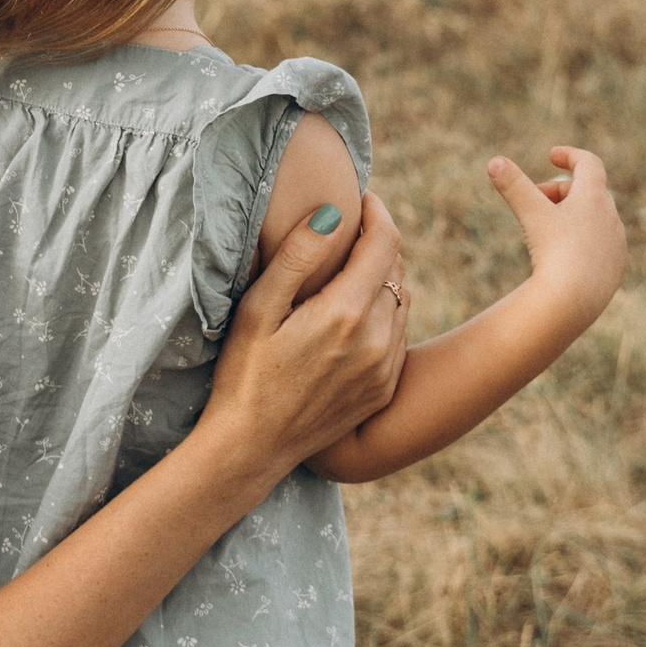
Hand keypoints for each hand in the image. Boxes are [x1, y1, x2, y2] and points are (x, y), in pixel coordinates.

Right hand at [194, 191, 409, 490]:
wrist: (252, 448)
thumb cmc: (245, 373)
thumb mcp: (257, 309)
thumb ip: (298, 256)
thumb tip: (335, 213)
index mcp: (346, 313)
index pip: (385, 242)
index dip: (378, 211)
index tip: (363, 198)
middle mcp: (377, 341)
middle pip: (395, 269)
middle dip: (376, 244)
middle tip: (347, 235)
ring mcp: (386, 369)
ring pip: (401, 301)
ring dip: (382, 281)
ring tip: (346, 276)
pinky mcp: (384, 390)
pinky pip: (398, 336)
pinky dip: (383, 317)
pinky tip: (350, 320)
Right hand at [487, 147, 625, 332]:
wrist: (574, 302)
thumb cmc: (553, 252)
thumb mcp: (530, 214)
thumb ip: (513, 186)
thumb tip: (494, 161)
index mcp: (595, 198)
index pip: (589, 164)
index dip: (570, 155)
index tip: (552, 156)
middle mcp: (611, 217)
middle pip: (588, 192)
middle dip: (560, 191)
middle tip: (535, 200)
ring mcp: (616, 244)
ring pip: (595, 219)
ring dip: (572, 216)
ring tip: (546, 229)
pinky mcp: (615, 268)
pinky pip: (599, 245)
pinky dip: (581, 241)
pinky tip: (563, 255)